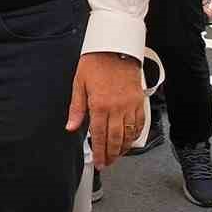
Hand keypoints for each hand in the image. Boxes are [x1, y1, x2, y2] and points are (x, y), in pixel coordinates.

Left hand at [68, 52, 144, 168]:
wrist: (115, 48)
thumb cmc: (95, 63)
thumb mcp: (79, 84)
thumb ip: (76, 109)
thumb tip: (71, 127)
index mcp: (99, 104)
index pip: (99, 135)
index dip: (99, 151)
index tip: (98, 162)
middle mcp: (117, 108)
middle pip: (115, 139)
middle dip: (111, 154)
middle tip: (107, 163)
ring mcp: (130, 105)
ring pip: (129, 134)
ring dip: (123, 148)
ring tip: (116, 155)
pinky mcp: (139, 102)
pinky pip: (140, 123)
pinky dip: (136, 135)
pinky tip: (130, 140)